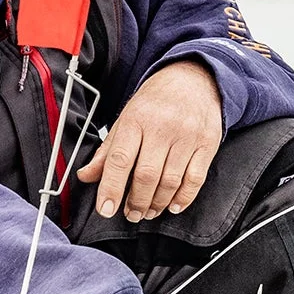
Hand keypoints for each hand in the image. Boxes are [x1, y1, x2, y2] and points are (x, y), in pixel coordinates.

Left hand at [76, 60, 221, 220]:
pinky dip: (183, 198)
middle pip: (146, 175)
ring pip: (170, 181)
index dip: (111, 187)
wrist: (195, 79)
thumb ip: (107, 150)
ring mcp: (187, 136)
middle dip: (136, 202)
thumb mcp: (126, 118)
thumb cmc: (157, 101)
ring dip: (157, 204)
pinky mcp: (208, 143)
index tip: (106, 209)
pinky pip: (195, 179)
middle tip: (130, 214)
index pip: (120, 159)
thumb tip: (86, 176)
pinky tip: (173, 205)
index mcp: (136, 120)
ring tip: (148, 211)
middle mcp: (162, 127)